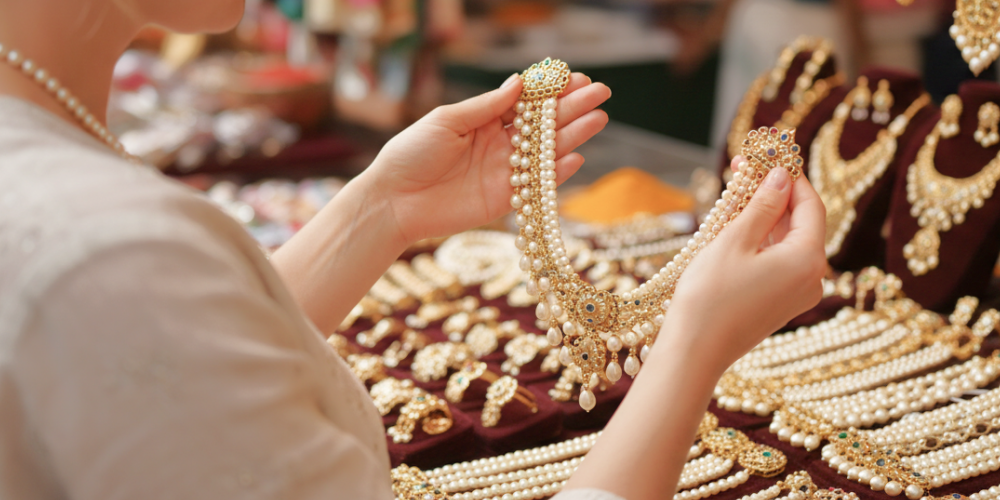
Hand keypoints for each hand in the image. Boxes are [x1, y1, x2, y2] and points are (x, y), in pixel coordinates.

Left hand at [362, 72, 610, 245]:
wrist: (393, 201)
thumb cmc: (411, 154)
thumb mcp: (446, 120)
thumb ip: (485, 106)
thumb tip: (519, 82)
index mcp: (484, 119)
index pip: (525, 102)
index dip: (551, 90)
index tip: (575, 77)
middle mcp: (499, 143)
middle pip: (543, 124)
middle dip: (572, 108)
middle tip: (599, 93)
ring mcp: (504, 171)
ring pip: (546, 151)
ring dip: (573, 135)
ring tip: (598, 119)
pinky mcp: (503, 199)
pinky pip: (537, 185)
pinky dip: (557, 173)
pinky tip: (576, 156)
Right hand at [657, 156, 826, 376]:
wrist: (695, 352)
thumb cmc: (710, 296)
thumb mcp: (735, 241)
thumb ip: (763, 205)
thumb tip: (782, 176)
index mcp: (809, 259)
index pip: (811, 205)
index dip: (791, 177)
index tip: (768, 156)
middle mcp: (813, 278)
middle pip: (801, 223)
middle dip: (774, 194)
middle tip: (744, 169)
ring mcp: (799, 294)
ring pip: (788, 243)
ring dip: (766, 217)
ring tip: (735, 195)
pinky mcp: (781, 304)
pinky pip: (779, 262)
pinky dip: (762, 242)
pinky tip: (737, 228)